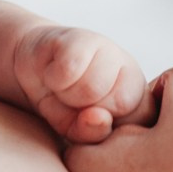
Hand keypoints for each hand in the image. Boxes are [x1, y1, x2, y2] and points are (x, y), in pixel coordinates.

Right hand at [13, 24, 154, 142]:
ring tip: (62, 87)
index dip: (108, 128)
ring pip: (92, 88)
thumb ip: (93, 134)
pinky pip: (70, 69)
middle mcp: (130, 71)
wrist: (31, 68)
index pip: (141, 120)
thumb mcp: (76, 131)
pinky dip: (53, 77)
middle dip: (86, 111)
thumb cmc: (61, 104)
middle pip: (119, 104)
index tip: (88, 121)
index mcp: (139, 99)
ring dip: (67, 94)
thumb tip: (99, 118)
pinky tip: (53, 72)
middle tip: (72, 101)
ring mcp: (109, 50)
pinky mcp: (81, 37)